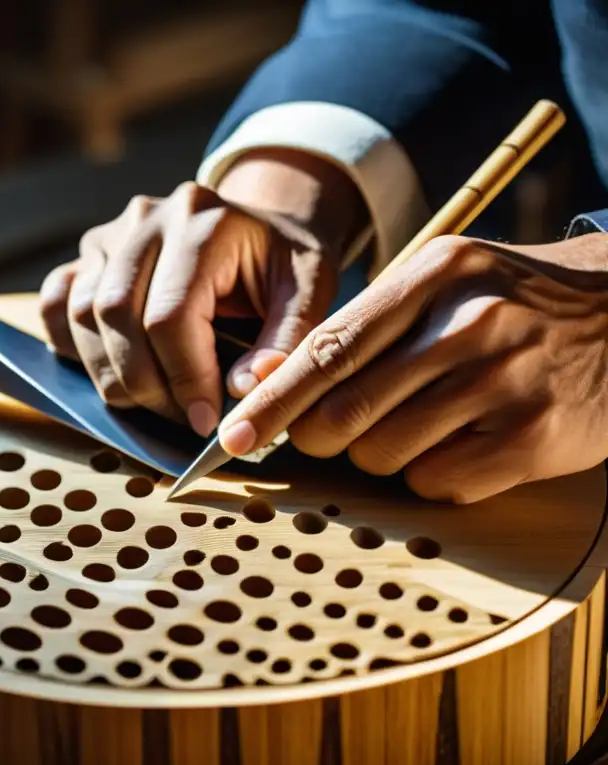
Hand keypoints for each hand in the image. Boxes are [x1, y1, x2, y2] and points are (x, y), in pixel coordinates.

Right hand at [39, 149, 366, 436]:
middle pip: (115, 314)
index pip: (170, 314)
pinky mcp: (87, 255)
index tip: (205, 421)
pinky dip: (70, 346)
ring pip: (80, 314)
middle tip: (177, 418)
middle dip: (143, 383)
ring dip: (108, 373)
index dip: (184, 379)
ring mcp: (109, 235)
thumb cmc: (283, 263)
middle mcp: (147, 218)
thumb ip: (285, 342)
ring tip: (152, 400)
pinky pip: (55, 303)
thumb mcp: (309, 292)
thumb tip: (243, 392)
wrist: (260, 225)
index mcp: (202, 221)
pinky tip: (109, 370)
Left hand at [218, 233, 607, 502]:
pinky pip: (438, 483)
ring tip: (419, 422)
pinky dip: (430, 475)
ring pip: (385, 454)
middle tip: (329, 430)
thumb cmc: (506, 302)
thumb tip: (261, 374)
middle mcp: (471, 324)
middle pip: (346, 411)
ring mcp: (508, 383)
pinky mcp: (536, 438)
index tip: (233, 435)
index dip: (272, 399)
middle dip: (318, 435)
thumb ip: (354, 328)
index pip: (329, 348)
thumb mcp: (435, 286)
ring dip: (379, 454)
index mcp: (434, 275)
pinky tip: (461, 442)